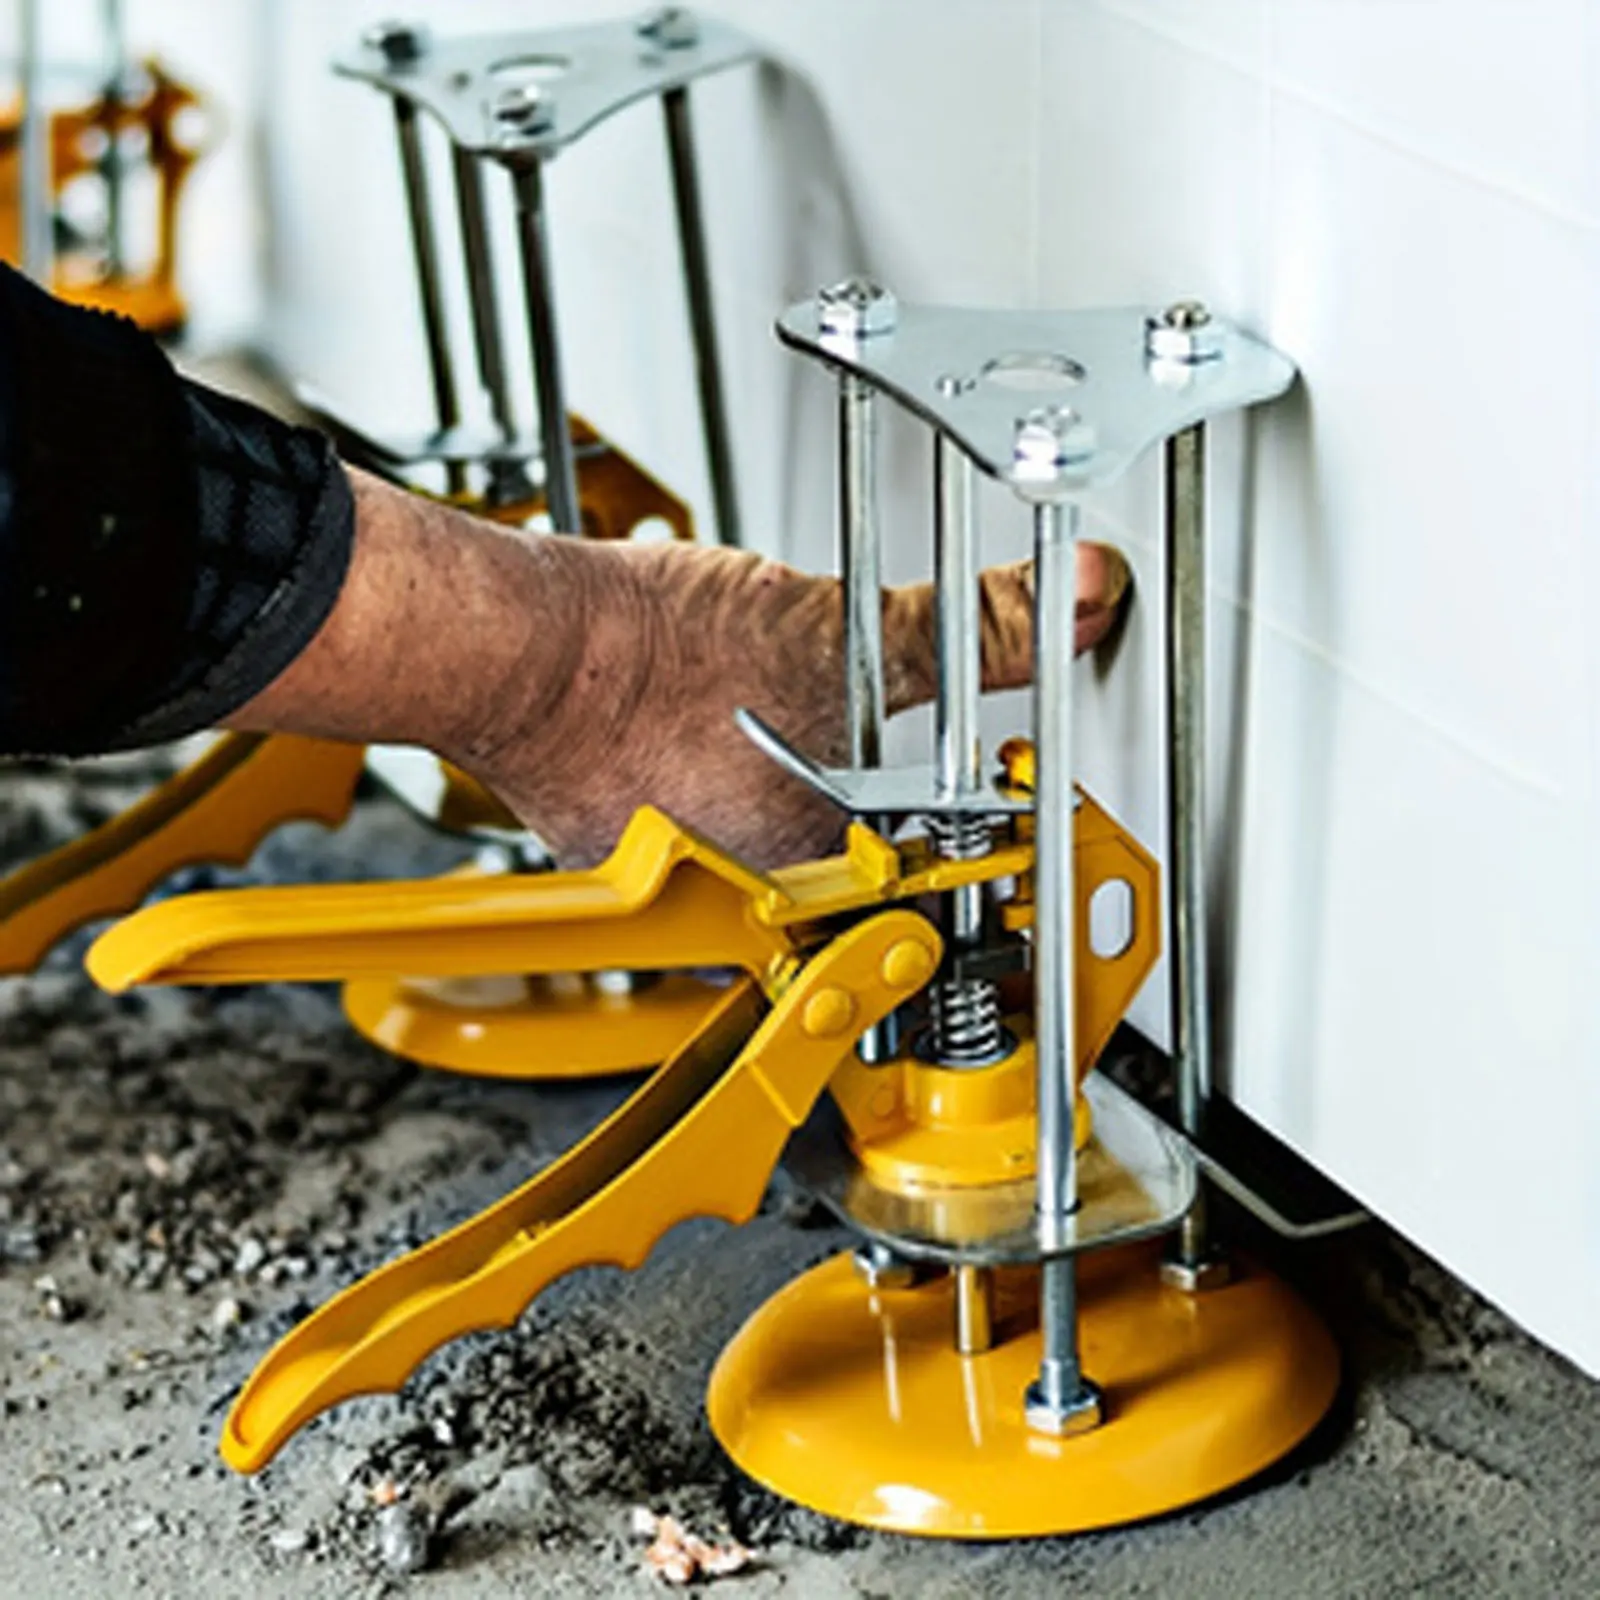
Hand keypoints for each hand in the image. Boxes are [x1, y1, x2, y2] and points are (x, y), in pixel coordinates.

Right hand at [474, 540, 1130, 867]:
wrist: (524, 650)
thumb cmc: (652, 659)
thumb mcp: (846, 628)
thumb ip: (980, 625)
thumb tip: (1079, 597)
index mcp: (817, 874)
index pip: (926, 880)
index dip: (958, 824)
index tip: (966, 791)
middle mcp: (747, 905)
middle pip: (853, 870)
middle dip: (872, 806)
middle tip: (849, 740)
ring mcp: (682, 890)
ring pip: (780, 851)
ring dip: (796, 793)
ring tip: (767, 730)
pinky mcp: (633, 859)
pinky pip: (711, 835)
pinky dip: (727, 788)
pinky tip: (716, 737)